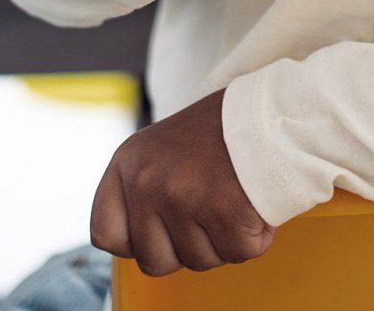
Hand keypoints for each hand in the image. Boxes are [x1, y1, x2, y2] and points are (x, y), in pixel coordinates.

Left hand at [90, 89, 275, 275]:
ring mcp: (184, 198)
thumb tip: (131, 245)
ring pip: (199, 262)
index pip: (106, 235)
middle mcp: (147, 182)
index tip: (161, 231)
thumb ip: (139, 192)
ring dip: (222, 242)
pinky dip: (254, 236)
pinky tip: (254, 204)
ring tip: (232, 200)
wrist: (268, 111)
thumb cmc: (217, 133)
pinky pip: (237, 253)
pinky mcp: (224, 212)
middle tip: (207, 216)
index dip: (137, 243)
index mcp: (126, 165)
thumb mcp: (157, 150)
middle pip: (153, 261)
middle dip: (184, 249)